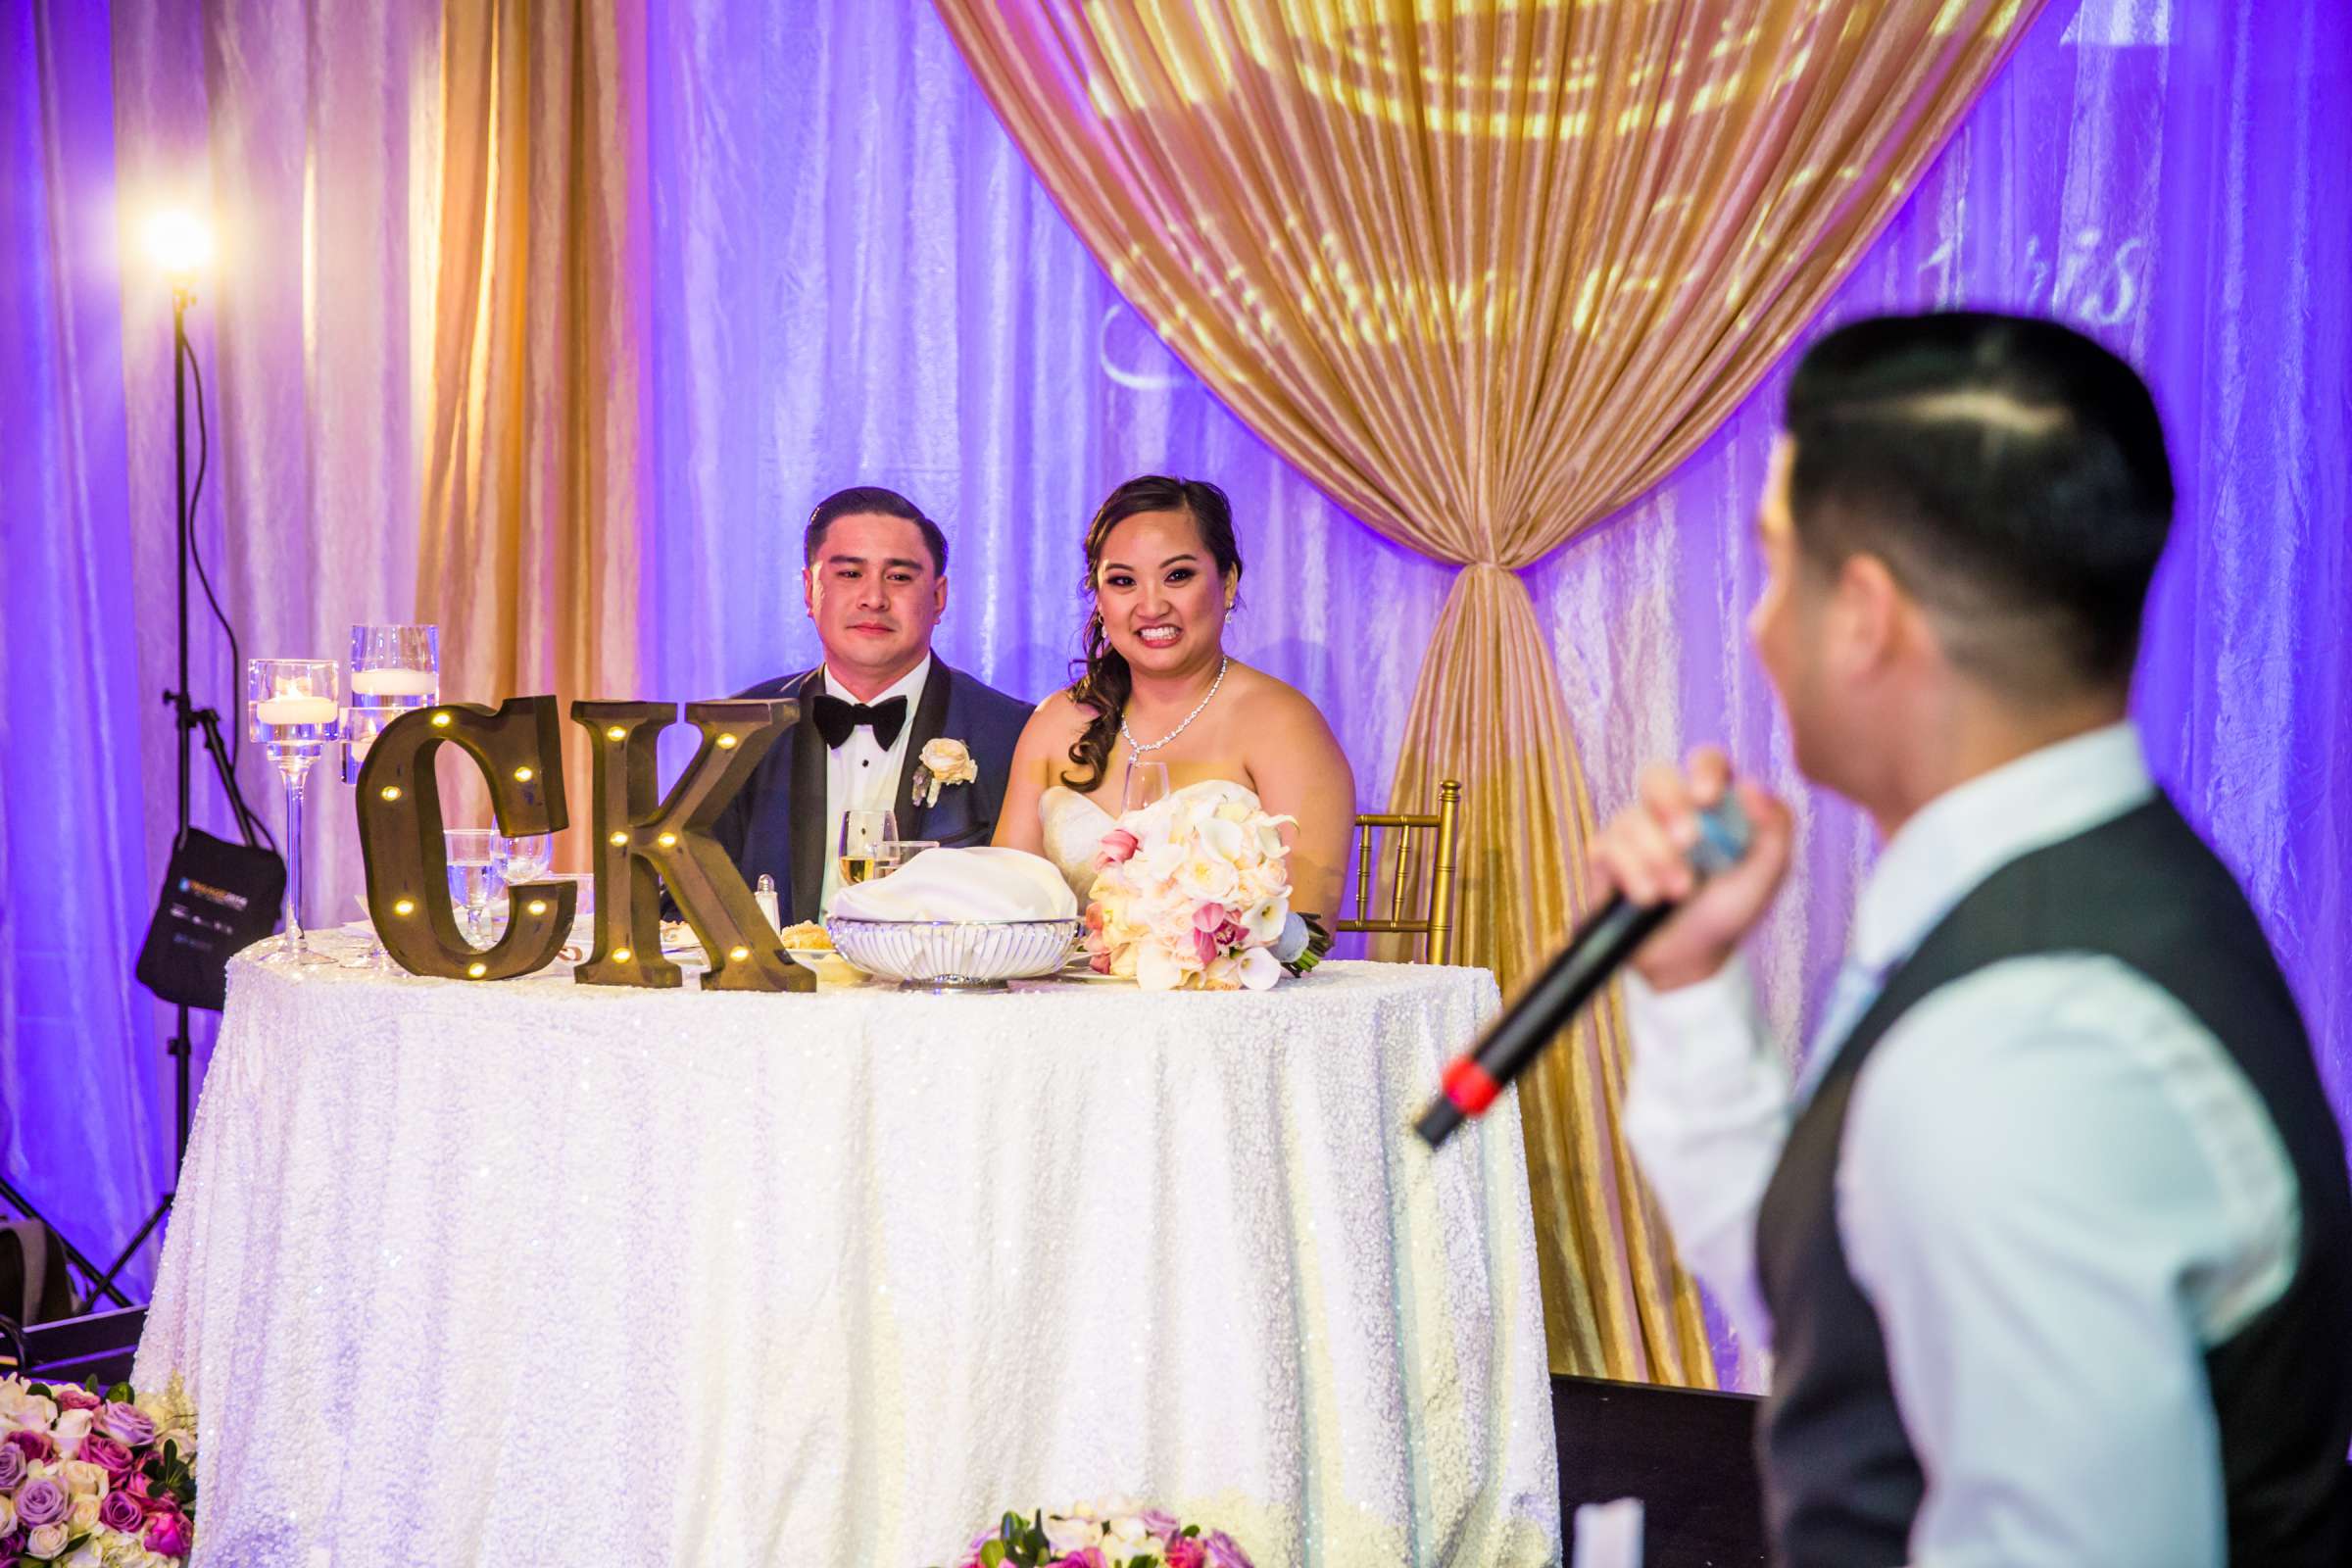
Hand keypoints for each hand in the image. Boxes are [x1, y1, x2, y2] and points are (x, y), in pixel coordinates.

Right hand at [1587, 747, 1793, 991]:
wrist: (1688, 959)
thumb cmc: (1728, 910)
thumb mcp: (1766, 873)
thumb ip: (1775, 827)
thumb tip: (1751, 786)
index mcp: (1712, 804)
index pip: (1706, 762)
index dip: (1705, 769)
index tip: (1708, 797)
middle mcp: (1669, 808)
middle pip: (1655, 775)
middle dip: (1669, 804)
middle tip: (1688, 840)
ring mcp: (1634, 830)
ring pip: (1632, 818)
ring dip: (1658, 857)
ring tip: (1677, 892)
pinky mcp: (1606, 855)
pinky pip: (1608, 847)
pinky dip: (1632, 873)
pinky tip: (1648, 898)